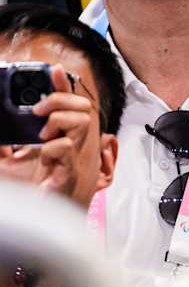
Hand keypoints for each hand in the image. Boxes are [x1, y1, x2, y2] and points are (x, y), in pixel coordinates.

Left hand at [0, 65, 94, 200]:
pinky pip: (65, 148)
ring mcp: (72, 157)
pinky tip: (43, 156)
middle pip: (83, 107)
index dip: (63, 85)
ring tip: (42, 134)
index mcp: (57, 138)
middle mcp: (68, 144)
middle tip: (39, 110)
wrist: (33, 216)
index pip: (67, 105)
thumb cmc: (26, 192)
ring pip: (82, 121)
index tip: (54, 70)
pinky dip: (52, 148)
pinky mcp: (69, 172)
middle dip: (61, 100)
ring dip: (59, 120)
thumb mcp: (7, 161)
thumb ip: (5, 143)